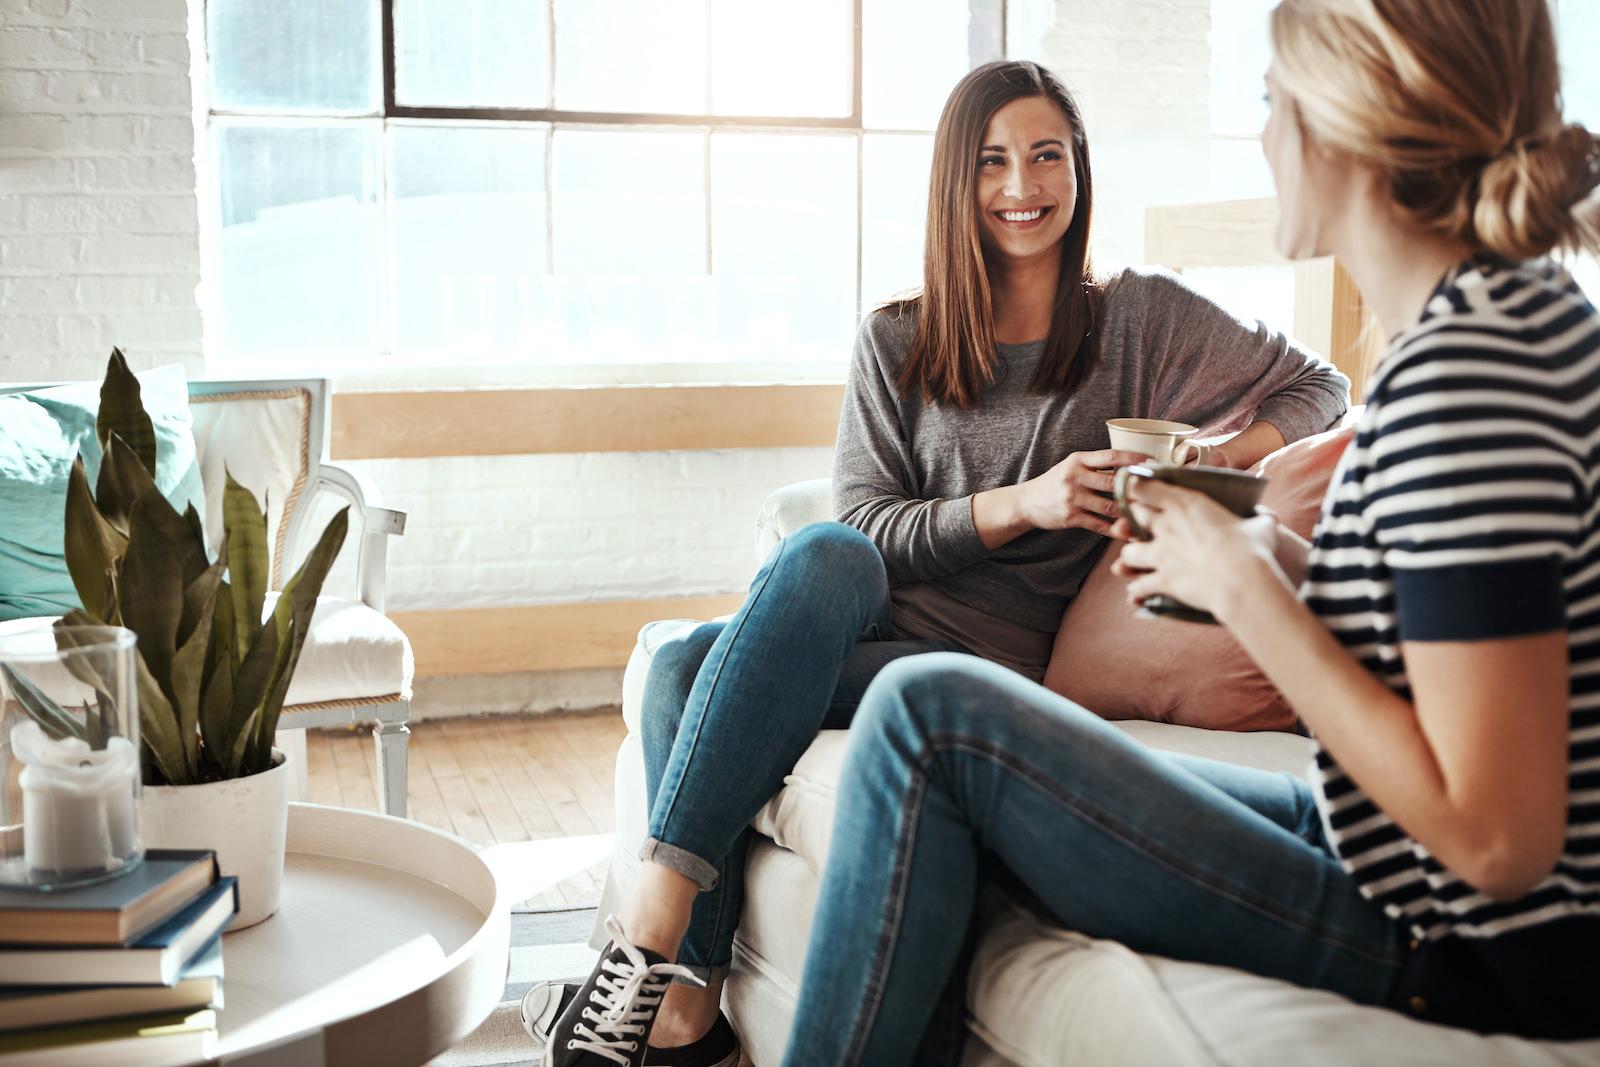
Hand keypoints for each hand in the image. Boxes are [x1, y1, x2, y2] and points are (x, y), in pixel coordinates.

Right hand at [1017, 449, 1148, 536]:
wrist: (1026, 503)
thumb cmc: (1054, 483)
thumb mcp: (1071, 466)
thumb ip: (1095, 465)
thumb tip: (1129, 463)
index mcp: (1078, 460)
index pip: (1111, 456)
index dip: (1134, 458)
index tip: (1152, 461)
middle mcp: (1075, 477)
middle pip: (1114, 482)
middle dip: (1136, 488)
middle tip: (1156, 491)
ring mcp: (1072, 498)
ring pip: (1110, 506)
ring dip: (1129, 512)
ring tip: (1147, 514)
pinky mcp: (1071, 517)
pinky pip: (1099, 524)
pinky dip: (1115, 529)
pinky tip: (1128, 531)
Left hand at [1110, 478, 1284, 619]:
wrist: (1244, 582)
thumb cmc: (1254, 549)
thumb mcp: (1262, 525)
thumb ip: (1260, 518)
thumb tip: (1270, 518)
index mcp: (1186, 503)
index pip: (1146, 486)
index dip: (1138, 487)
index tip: (1138, 489)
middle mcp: (1167, 526)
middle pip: (1133, 516)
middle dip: (1132, 521)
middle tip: (1138, 526)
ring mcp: (1161, 554)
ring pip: (1128, 553)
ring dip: (1130, 558)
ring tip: (1137, 562)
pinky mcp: (1163, 580)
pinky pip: (1138, 586)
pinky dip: (1137, 591)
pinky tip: (1137, 594)